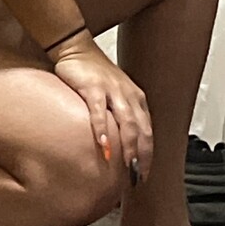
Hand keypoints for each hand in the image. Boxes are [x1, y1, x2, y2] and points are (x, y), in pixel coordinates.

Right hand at [48, 30, 153, 180]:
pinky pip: (100, 112)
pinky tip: (104, 146)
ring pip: (126, 123)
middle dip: (141, 156)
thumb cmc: (93, 73)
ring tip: (126, 167)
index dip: (148, 154)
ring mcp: (112, 90)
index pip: (148, 131)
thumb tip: (119, 144)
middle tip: (136, 178)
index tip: (142, 174)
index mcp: (136, 98)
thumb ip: (119, 114)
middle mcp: (128, 95)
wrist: (77, 47)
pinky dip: (103, 131)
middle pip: (141, 130)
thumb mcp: (114, 93)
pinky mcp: (93, 87)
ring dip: (128, 147)